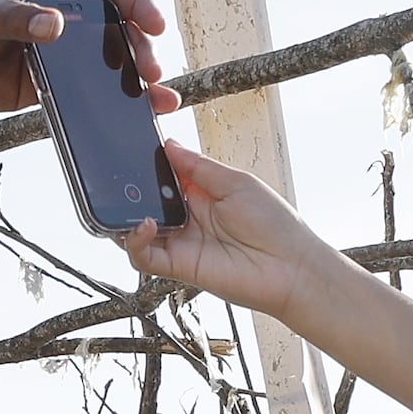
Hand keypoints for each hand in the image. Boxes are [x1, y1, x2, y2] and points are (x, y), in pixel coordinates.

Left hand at [0, 0, 171, 113]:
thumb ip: (17, 19)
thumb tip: (55, 26)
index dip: (136, 3)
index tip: (155, 25)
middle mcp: (55, 24)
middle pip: (115, 32)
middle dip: (140, 50)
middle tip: (152, 73)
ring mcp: (51, 58)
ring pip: (104, 67)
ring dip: (132, 82)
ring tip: (157, 100)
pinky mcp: (40, 88)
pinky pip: (80, 97)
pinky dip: (105, 106)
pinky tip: (125, 118)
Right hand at [117, 136, 353, 328]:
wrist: (291, 269)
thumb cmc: (275, 224)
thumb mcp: (236, 182)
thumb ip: (198, 167)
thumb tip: (169, 144)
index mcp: (202, 194)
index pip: (164, 176)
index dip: (148, 164)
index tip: (133, 148)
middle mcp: (187, 218)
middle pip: (145, 202)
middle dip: (129, 189)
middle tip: (121, 177)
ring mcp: (181, 243)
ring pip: (136, 230)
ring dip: (125, 216)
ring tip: (127, 203)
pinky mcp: (178, 267)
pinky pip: (143, 257)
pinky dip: (135, 241)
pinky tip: (146, 225)